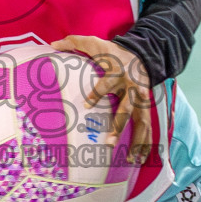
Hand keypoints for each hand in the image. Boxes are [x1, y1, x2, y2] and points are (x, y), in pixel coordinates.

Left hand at [49, 36, 153, 164]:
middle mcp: (131, 88)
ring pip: (140, 122)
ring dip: (137, 141)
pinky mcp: (145, 107)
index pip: (106, 84)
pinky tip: (140, 159)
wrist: (142, 55)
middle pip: (126, 109)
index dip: (96, 93)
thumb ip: (75, 42)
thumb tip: (53, 43)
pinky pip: (147, 128)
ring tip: (130, 159)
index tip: (85, 105)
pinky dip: (146, 144)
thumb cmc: (113, 53)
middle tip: (109, 143)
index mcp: (117, 73)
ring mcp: (140, 100)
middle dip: (119, 126)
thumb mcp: (96, 43)